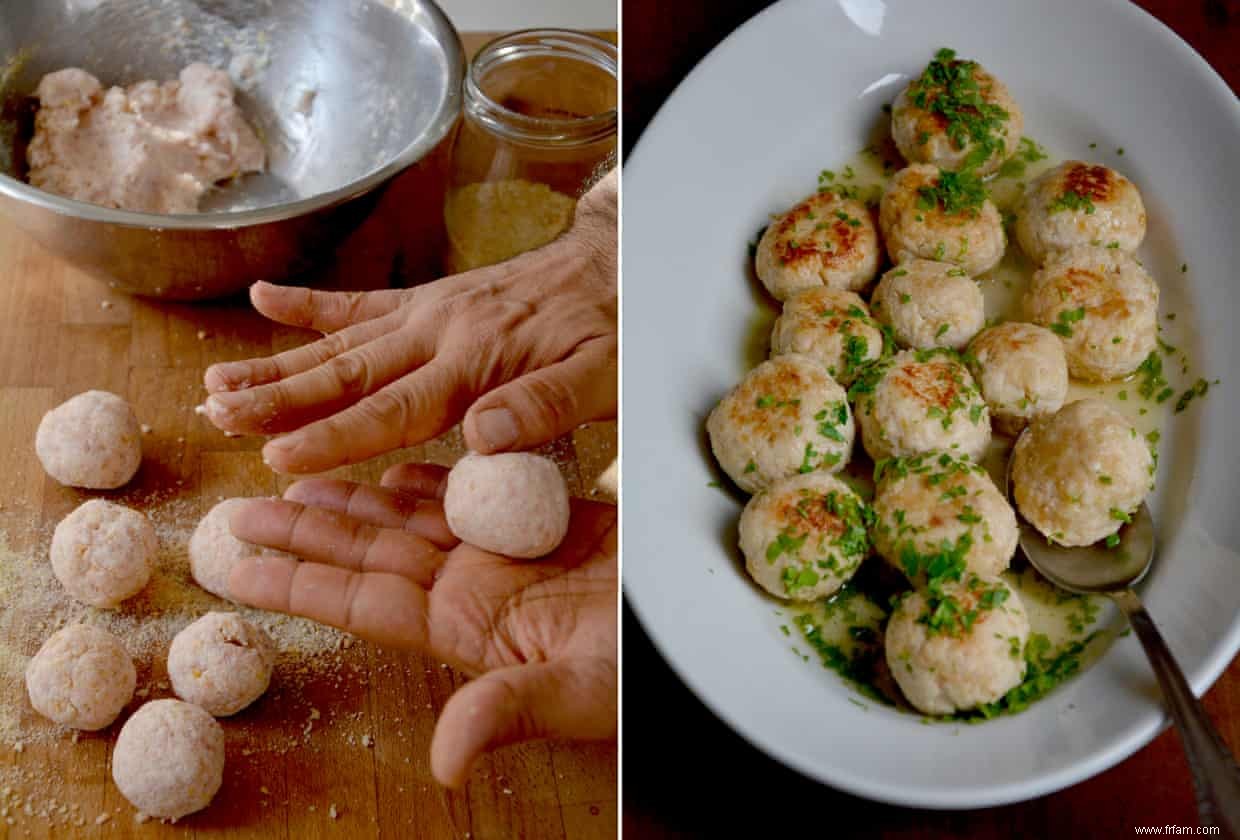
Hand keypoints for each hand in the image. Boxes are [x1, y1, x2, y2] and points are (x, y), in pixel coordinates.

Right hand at [202, 171, 617, 473]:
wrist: (616, 263)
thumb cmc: (613, 331)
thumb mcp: (604, 376)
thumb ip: (546, 405)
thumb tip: (482, 434)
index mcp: (479, 362)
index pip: (395, 410)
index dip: (334, 438)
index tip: (276, 458)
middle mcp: (441, 333)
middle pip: (348, 372)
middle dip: (279, 399)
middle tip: (216, 416)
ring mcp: (431, 312)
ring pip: (341, 342)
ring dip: (277, 362)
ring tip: (214, 379)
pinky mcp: (431, 301)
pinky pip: (362, 301)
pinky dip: (312, 302)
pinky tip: (264, 298)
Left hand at [226, 463, 617, 786]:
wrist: (703, 631)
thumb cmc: (647, 671)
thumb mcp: (579, 694)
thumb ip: (508, 712)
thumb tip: (445, 763)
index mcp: (467, 627)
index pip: (361, 600)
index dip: (298, 581)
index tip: (239, 563)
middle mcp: (473, 590)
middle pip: (368, 555)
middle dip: (305, 533)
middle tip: (241, 511)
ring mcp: (504, 557)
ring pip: (410, 524)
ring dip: (353, 503)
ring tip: (298, 483)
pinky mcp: (542, 526)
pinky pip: (470, 500)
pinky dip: (428, 482)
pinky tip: (393, 468)